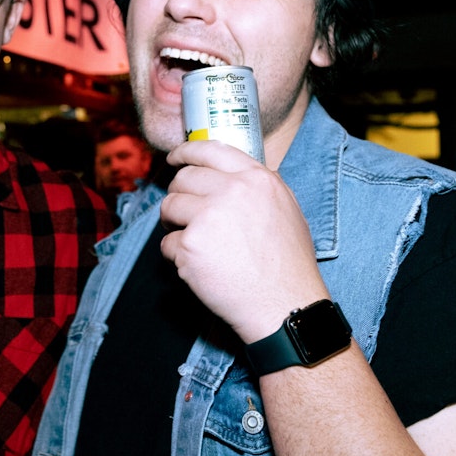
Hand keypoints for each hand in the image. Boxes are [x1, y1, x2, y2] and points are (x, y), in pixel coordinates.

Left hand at [159, 140, 328, 342]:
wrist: (284, 305)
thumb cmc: (287, 264)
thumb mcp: (285, 210)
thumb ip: (256, 188)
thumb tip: (226, 178)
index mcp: (256, 179)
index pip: (209, 149)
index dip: (185, 152)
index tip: (174, 159)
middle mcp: (231, 191)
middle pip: (183, 179)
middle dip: (178, 195)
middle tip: (182, 214)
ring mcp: (207, 217)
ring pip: (169, 207)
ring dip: (173, 224)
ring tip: (191, 243)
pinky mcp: (190, 246)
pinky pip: (168, 244)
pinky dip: (177, 257)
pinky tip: (200, 268)